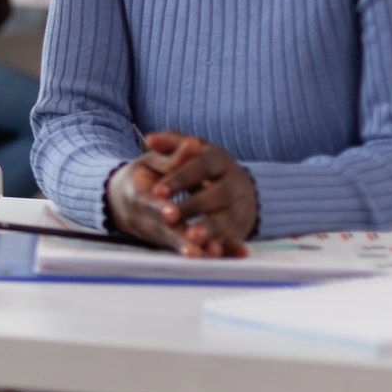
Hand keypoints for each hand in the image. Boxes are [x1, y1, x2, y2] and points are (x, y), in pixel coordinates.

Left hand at [143, 130, 257, 255]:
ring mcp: (242, 204)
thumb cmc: (199, 164)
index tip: (158, 190)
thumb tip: (149, 138)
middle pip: (219, 193)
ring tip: (192, 237)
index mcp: (220, 158)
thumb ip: (169, 144)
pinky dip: (222, 246)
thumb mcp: (187, 150)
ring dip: (210, 228)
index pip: (202, 165)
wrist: (231, 183)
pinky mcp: (241, 226)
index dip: (180, 177)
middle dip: (194, 205)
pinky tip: (206, 253)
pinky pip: (232, 237)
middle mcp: (235, 181)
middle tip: (169, 216)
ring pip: (228, 217)